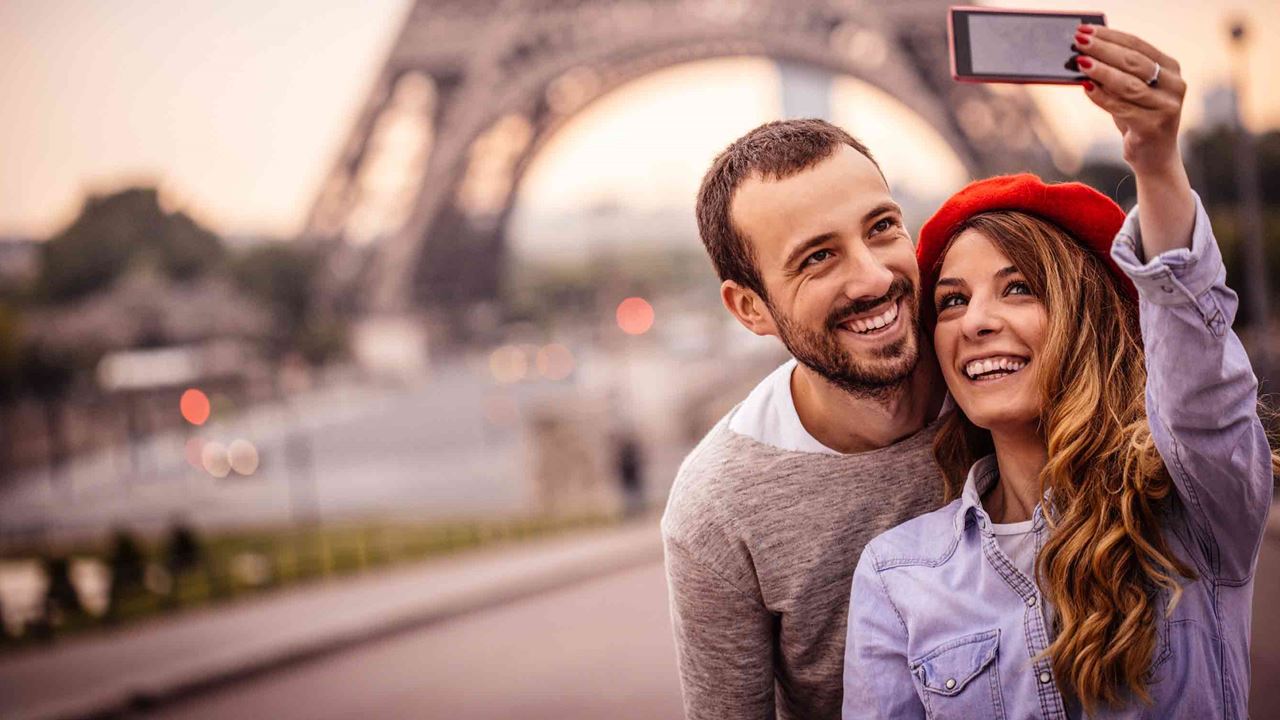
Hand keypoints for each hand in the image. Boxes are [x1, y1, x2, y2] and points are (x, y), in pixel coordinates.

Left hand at [1074, 25, 1185, 175]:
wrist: (1153, 157)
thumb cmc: (1138, 118)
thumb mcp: (1131, 92)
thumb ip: (1117, 74)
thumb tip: (1085, 54)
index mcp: (1171, 69)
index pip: (1139, 46)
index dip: (1112, 37)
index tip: (1087, 30)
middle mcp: (1175, 85)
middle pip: (1134, 63)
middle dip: (1103, 50)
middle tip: (1079, 41)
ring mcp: (1167, 107)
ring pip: (1129, 85)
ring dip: (1101, 71)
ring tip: (1080, 62)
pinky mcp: (1153, 127)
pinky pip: (1122, 108)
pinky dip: (1102, 97)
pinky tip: (1086, 87)